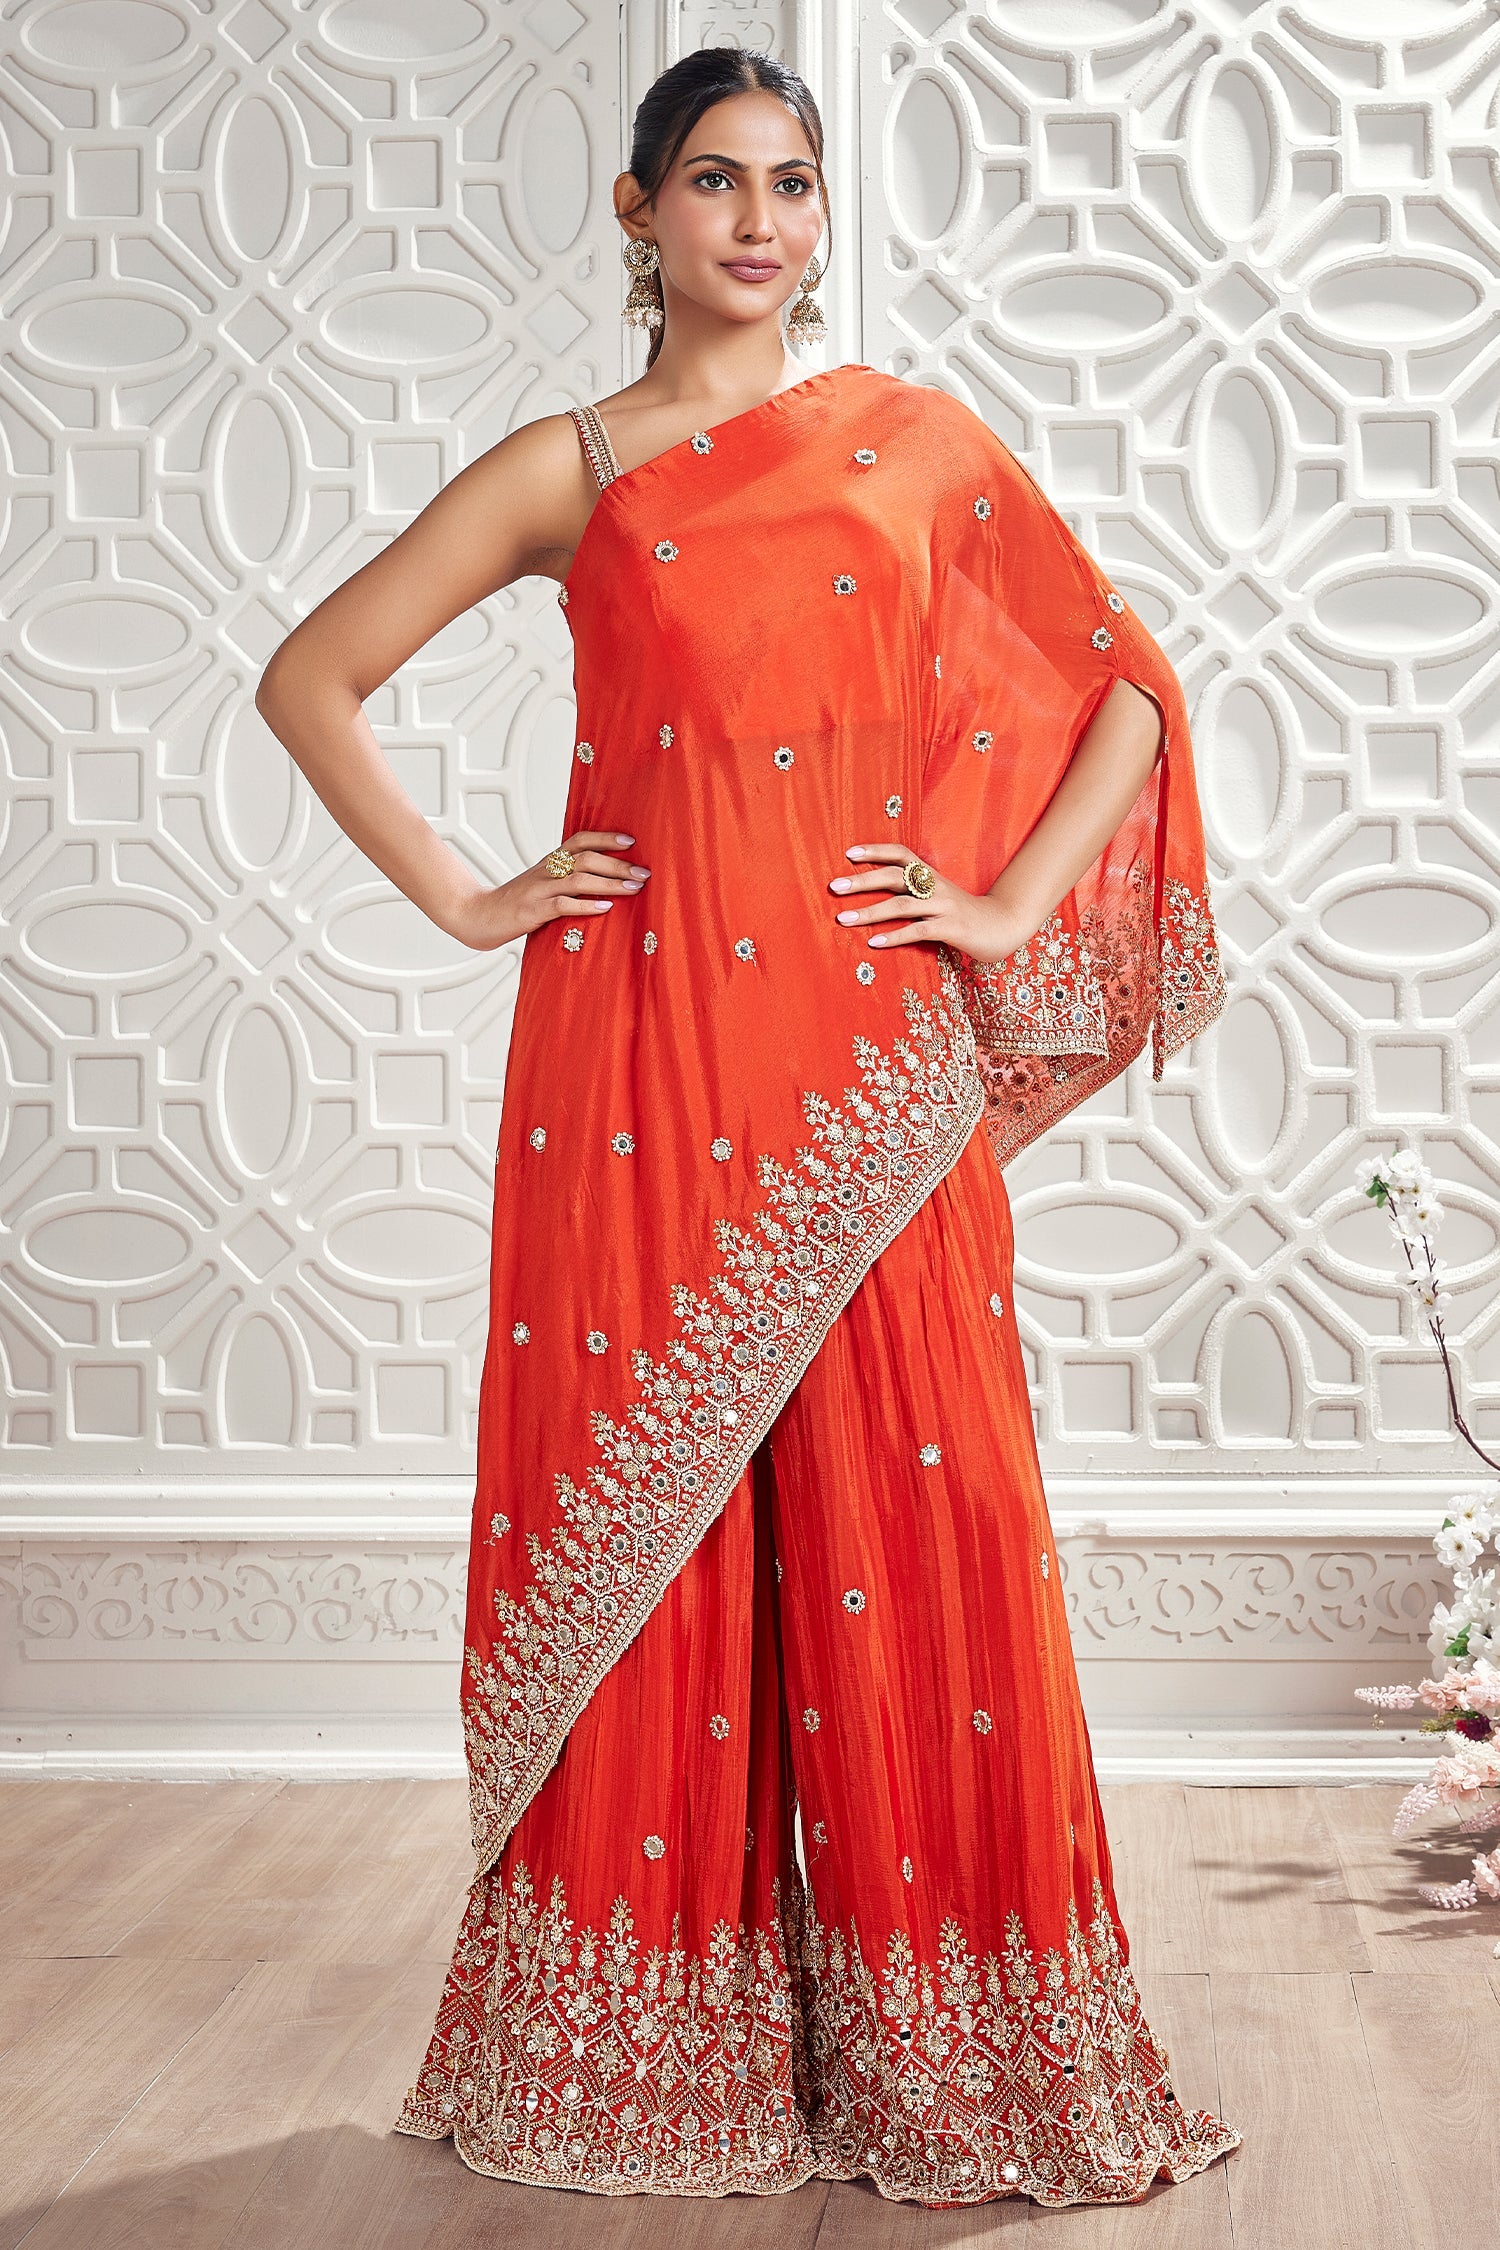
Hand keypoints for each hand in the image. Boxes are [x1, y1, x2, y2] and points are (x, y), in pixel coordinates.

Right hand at [446, 830, 649, 949]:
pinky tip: (605, 908)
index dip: (606, 838)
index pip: (580, 840)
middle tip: (644, 873)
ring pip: (579, 879)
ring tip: (634, 889)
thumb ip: (565, 880)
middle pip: (587, 859)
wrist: (477, 915)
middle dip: (619, 864)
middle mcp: (546, 871)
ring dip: (610, 883)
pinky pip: (562, 905)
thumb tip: (600, 883)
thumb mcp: (541, 885)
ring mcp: (539, 890)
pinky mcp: (533, 911)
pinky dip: (586, 906)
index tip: (631, 841)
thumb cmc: (514, 904)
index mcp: (549, 862)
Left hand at [828, 841, 1034, 966]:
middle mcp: (934, 886)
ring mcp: (943, 907)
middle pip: (894, 876)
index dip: (875, 851)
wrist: (1003, 925)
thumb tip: (876, 892)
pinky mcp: (950, 928)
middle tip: (834, 887)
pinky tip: (873, 943)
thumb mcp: (937, 895)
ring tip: (843, 920)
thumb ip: (912, 891)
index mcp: (930, 875)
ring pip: (901, 905)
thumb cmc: (962, 913)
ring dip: (869, 912)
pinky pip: (918, 931)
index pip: (900, 854)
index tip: (849, 853)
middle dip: (862, 881)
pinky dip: (894, 936)